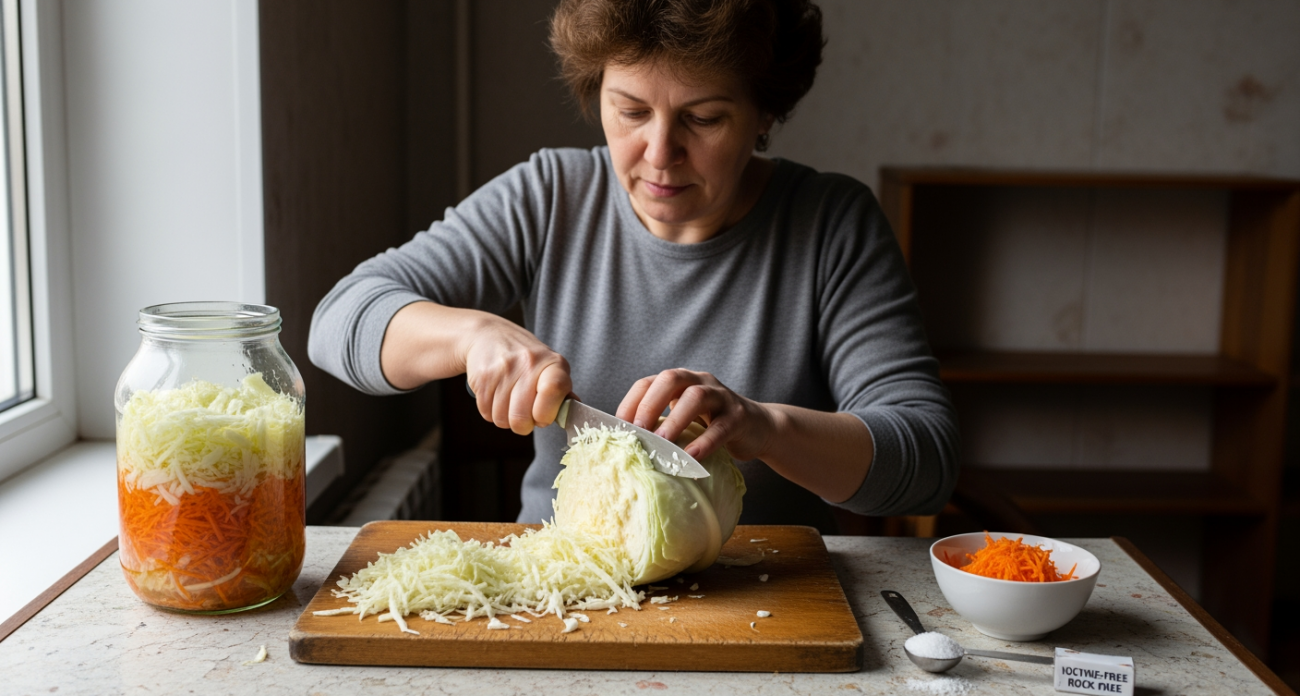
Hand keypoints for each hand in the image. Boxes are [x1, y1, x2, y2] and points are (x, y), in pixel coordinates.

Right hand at [462, 315, 571, 434]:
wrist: (490, 335)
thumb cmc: (526, 359)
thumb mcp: (550, 368)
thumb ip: (561, 392)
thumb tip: (575, 412)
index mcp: (553, 364)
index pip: (554, 390)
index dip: (546, 414)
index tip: (542, 418)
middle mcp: (529, 363)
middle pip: (521, 418)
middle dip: (522, 424)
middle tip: (524, 412)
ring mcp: (504, 369)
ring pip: (502, 419)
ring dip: (505, 417)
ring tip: (509, 400)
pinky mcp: (483, 376)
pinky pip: (486, 413)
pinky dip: (490, 411)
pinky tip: (496, 395)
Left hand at [616, 369, 774, 460]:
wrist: (758, 429)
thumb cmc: (712, 427)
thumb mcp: (684, 422)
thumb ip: (661, 426)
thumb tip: (624, 448)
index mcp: (680, 382)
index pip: (648, 382)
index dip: (631, 402)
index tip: (617, 427)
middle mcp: (699, 382)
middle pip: (672, 379)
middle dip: (651, 403)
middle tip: (637, 431)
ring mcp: (721, 396)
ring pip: (697, 397)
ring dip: (676, 419)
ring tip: (662, 443)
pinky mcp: (740, 416)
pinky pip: (721, 427)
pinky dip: (705, 442)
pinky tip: (692, 457)